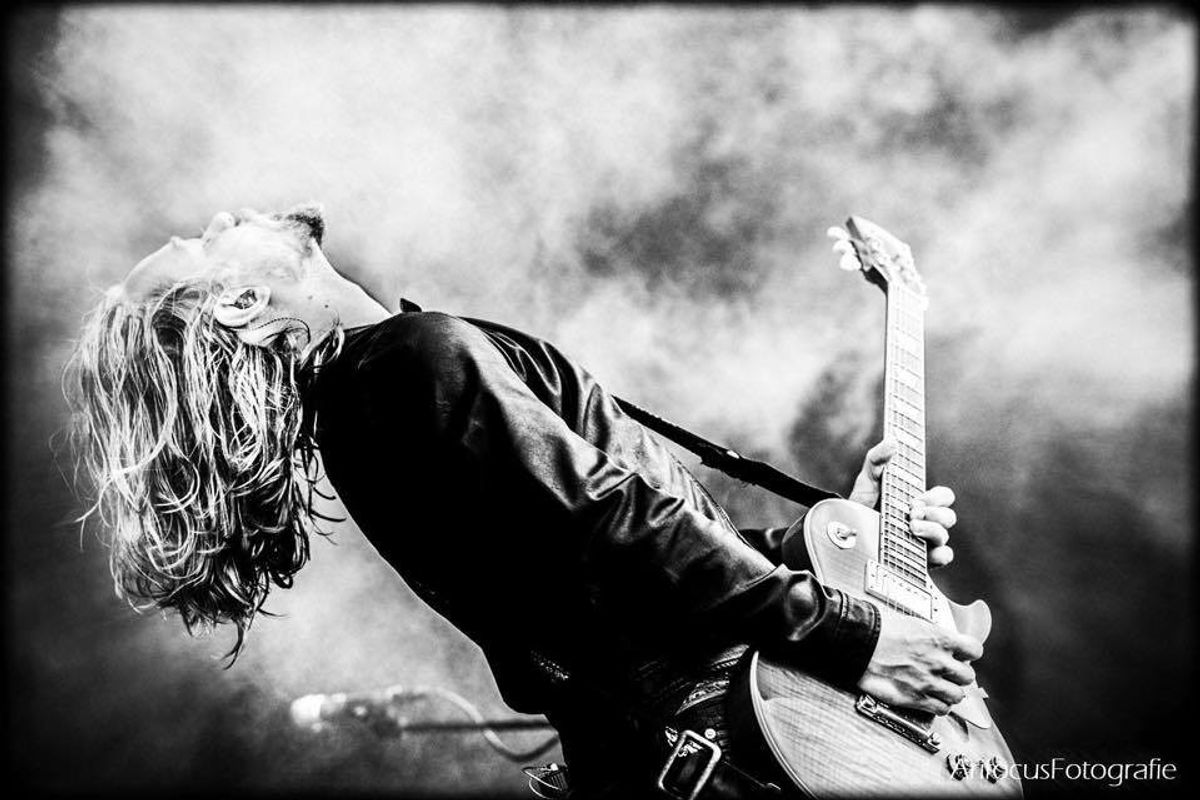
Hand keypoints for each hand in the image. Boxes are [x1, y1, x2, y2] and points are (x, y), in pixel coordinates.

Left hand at [848, 438, 957, 567]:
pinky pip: (944, 558)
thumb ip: (877, 458)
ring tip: (910, 527)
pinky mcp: (919, 561)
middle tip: (911, 513)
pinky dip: (940, 554)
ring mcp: (923, 542)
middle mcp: (925, 522)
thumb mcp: (866, 480)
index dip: (936, 496)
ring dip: (932, 530)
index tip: (916, 498)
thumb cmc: (860, 507)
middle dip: (934, 513)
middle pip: (948, 516)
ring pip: (944, 536)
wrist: (845, 537)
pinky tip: (926, 550)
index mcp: (919, 503)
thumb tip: (892, 441)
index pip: (944, 496)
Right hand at [858, 606, 982, 714]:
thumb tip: (940, 642)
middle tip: (949, 672)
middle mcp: (938, 661)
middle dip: (959, 674)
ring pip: (958, 695)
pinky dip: (939, 705)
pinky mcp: (917, 698)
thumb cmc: (879, 630)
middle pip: (968, 676)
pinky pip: (942, 709)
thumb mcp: (913, 623)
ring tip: (940, 687)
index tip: (962, 655)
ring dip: (950, 692)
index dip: (968, 653)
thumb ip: (932, 636)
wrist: (859, 644)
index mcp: (939, 638)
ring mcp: (929, 681)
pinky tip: (931, 698)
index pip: (974, 650)